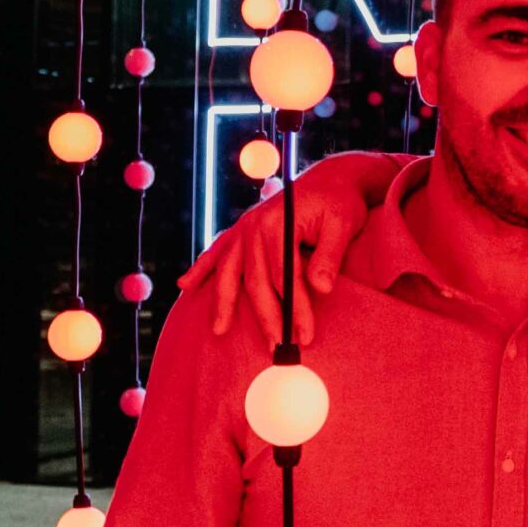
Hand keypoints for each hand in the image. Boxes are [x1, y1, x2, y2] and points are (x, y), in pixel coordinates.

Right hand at [176, 152, 379, 344]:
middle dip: (267, 317)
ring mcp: (244, 227)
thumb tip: (322, 288)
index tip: (306, 335)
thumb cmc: (341, 202)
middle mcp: (254, 225)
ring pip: (230, 272)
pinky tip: (185, 286)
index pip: (285, 277)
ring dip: (223, 303)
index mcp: (279, 224)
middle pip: (256, 281)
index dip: (296, 308)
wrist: (331, 178)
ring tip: (220, 330)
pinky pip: (217, 252)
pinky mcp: (241, 230)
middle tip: (278, 348)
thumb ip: (329, 256)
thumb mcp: (343, 225)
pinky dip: (201, 268)